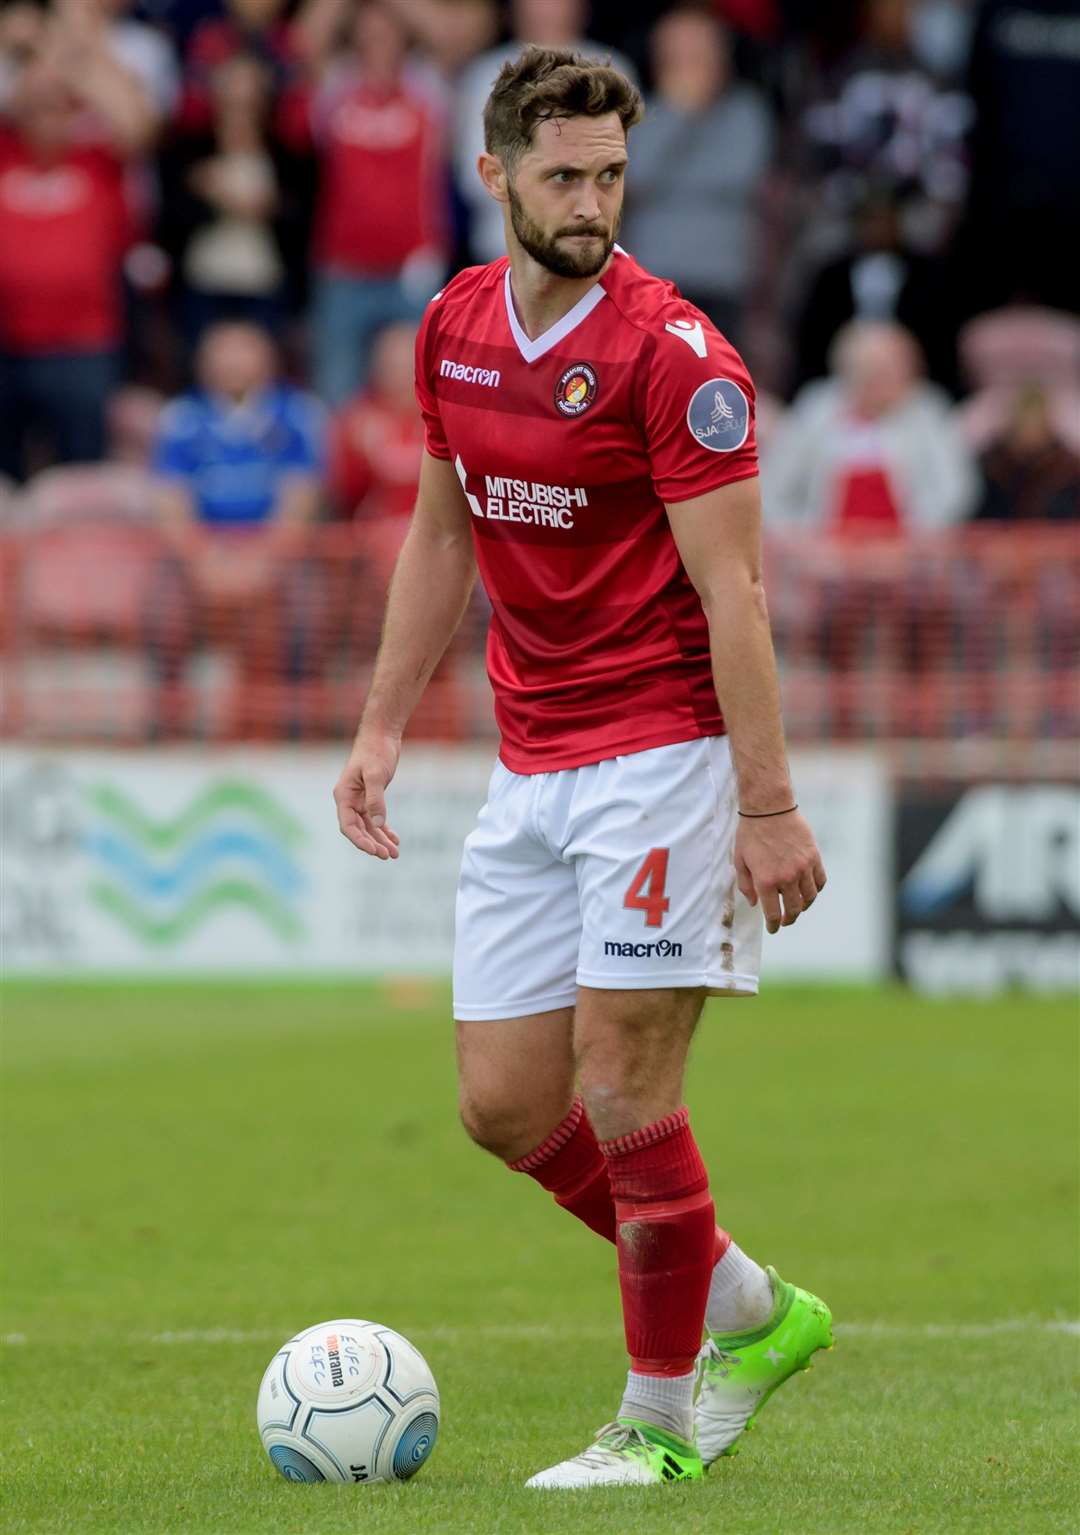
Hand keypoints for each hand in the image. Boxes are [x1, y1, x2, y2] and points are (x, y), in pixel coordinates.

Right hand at [333, 733, 400, 859]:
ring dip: (380, 840)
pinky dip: (384, 829)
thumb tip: (376, 825)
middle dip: (372, 844)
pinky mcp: (371, 797)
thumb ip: (375, 800)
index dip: (360, 841)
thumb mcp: (376, 775)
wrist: (381, 734)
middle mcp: (349, 800)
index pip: (348, 825)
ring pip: (368, 827)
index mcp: (344, 795)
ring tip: (395, 854)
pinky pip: (375, 818)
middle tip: (388, 856)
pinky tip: (395, 839)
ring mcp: (360, 799)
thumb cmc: (375, 751)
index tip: (374, 851)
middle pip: (358, 830)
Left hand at [735, 809, 825, 934]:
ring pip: (809, 898)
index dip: (774, 925)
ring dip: (804, 907)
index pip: (773, 913)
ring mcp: (803, 867)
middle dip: (789, 919)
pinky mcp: (814, 857)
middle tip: (786, 921)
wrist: (769, 808)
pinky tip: (809, 891)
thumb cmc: (750, 833)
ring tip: (798, 907)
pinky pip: (820, 881)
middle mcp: (786, 877)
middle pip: (793, 909)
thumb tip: (754, 903)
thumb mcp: (740, 860)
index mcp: (766, 881)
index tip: (773, 929)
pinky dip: (815, 890)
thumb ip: (746, 885)